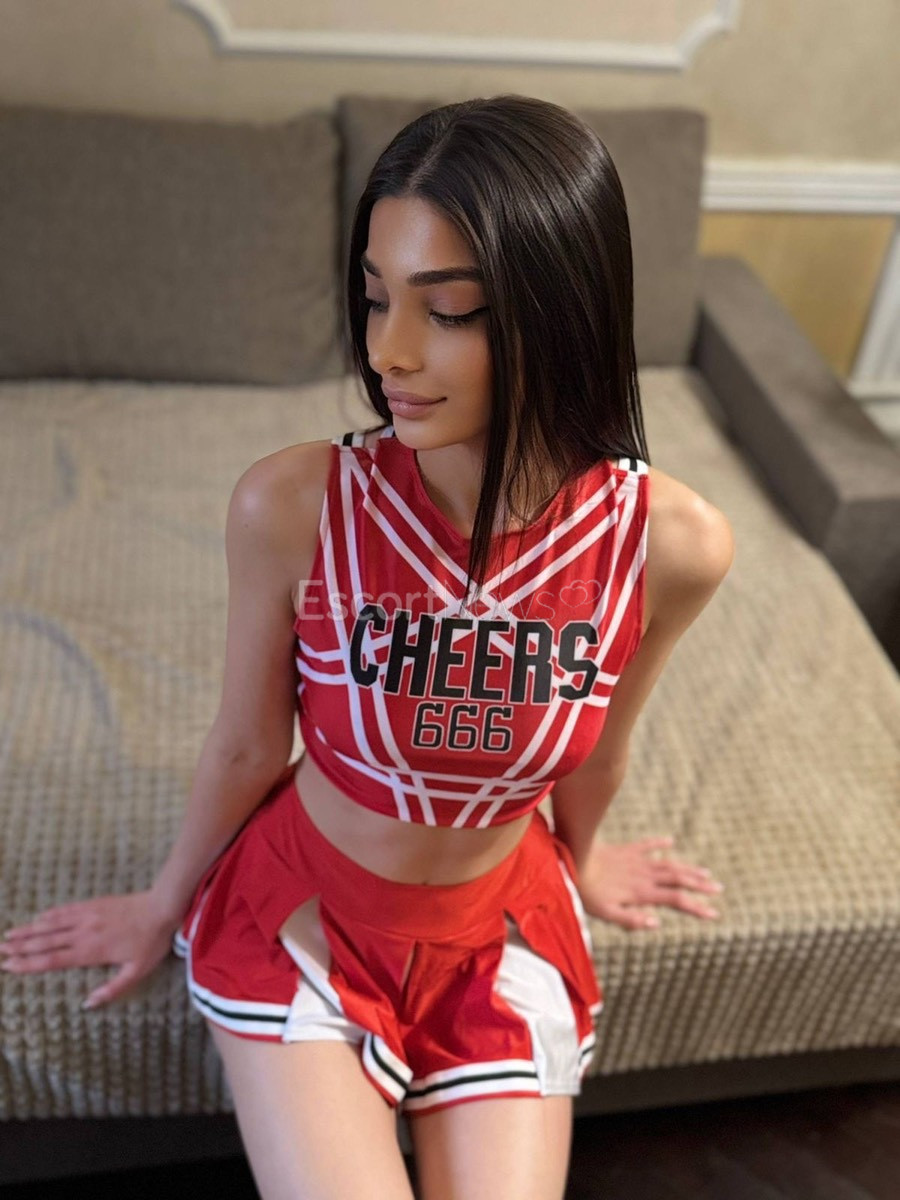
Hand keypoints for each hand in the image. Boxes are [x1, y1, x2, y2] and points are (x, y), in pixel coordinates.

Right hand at [0, 890, 179, 1008]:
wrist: (162, 907)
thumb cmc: (151, 942)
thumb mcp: (137, 971)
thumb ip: (112, 989)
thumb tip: (88, 1004)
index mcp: (92, 952)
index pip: (53, 960)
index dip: (30, 964)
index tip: (10, 966)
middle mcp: (84, 933)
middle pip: (46, 942)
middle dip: (21, 948)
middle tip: (0, 952)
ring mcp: (87, 916)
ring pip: (52, 924)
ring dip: (29, 930)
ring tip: (9, 935)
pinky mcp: (93, 904)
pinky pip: (67, 910)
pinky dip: (50, 915)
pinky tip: (38, 918)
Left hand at [576, 837, 723, 929]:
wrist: (574, 861)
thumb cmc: (588, 892)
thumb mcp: (607, 913)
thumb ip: (632, 919)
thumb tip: (657, 924)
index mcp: (642, 893)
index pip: (676, 900)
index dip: (696, 906)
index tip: (714, 913)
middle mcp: (644, 876)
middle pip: (678, 880)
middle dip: (700, 885)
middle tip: (719, 888)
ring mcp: (637, 861)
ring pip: (668, 864)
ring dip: (688, 868)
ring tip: (705, 872)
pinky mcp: (626, 850)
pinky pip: (646, 845)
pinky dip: (659, 843)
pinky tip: (670, 841)